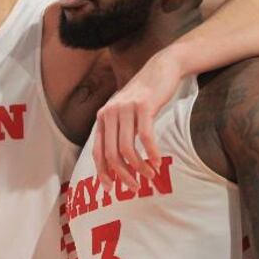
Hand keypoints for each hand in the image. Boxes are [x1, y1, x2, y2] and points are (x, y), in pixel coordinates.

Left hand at [94, 51, 181, 191]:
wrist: (161, 69)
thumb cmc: (144, 95)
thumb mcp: (124, 111)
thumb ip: (117, 131)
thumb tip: (116, 162)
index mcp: (103, 117)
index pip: (98, 151)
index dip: (103, 172)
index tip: (112, 189)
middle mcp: (110, 112)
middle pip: (112, 153)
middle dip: (123, 175)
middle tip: (134, 187)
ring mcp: (126, 108)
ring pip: (127, 148)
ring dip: (139, 166)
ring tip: (149, 175)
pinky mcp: (144, 106)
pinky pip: (145, 137)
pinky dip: (151, 153)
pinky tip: (157, 162)